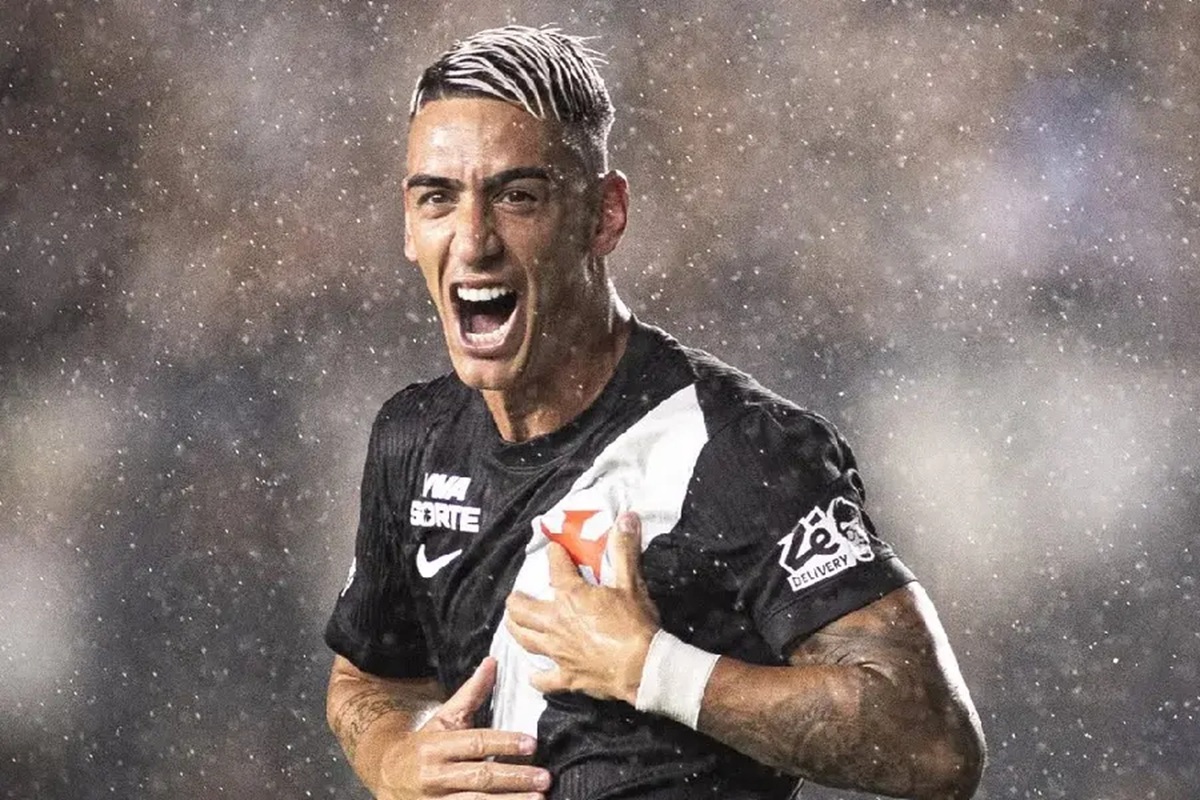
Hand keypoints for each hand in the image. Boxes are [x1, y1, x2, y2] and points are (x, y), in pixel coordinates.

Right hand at [376, 657, 551, 798]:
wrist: (386, 777)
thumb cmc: (422, 746)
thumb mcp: (442, 719)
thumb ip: (470, 694)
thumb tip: (492, 663)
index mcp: (436, 746)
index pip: (475, 742)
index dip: (504, 743)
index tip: (531, 743)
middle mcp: (434, 775)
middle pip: (480, 777)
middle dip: (515, 778)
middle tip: (544, 778)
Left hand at [505, 512, 660, 704]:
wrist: (643, 667)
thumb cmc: (635, 624)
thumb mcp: (631, 583)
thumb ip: (624, 550)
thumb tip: (627, 517)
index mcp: (571, 595)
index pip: (555, 567)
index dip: (555, 555)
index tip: (555, 550)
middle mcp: (556, 622)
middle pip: (523, 610)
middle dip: (517, 601)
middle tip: (516, 597)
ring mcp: (558, 651)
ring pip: (526, 639)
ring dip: (516, 630)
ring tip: (512, 624)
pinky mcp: (567, 676)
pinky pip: (545, 679)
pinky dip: (537, 677)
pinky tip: (532, 675)